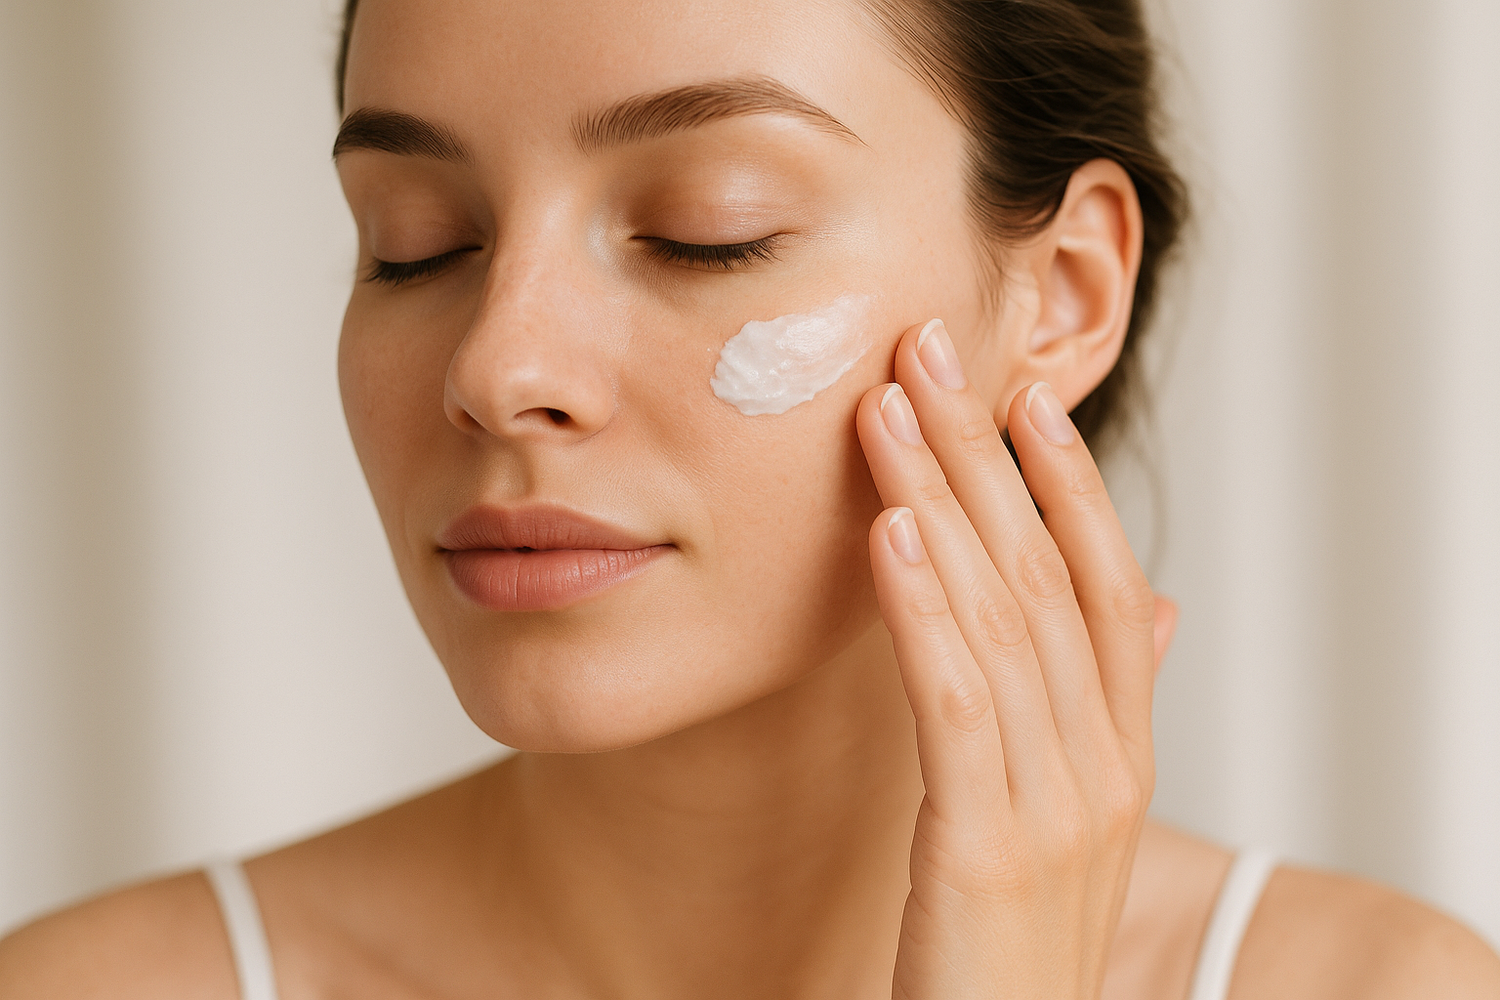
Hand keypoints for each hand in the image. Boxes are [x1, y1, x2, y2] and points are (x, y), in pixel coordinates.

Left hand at [857, 319, 1160, 999]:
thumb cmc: (1009, 944)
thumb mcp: (1070, 819)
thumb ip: (1106, 710)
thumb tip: (1162, 607)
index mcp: (1120, 755)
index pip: (1110, 590)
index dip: (1070, 487)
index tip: (1020, 395)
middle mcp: (1103, 768)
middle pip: (1048, 579)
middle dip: (987, 458)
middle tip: (929, 354)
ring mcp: (1055, 809)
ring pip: (1002, 619)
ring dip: (943, 501)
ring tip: (889, 410)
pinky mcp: (986, 850)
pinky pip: (957, 701)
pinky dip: (925, 606)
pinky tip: (891, 528)